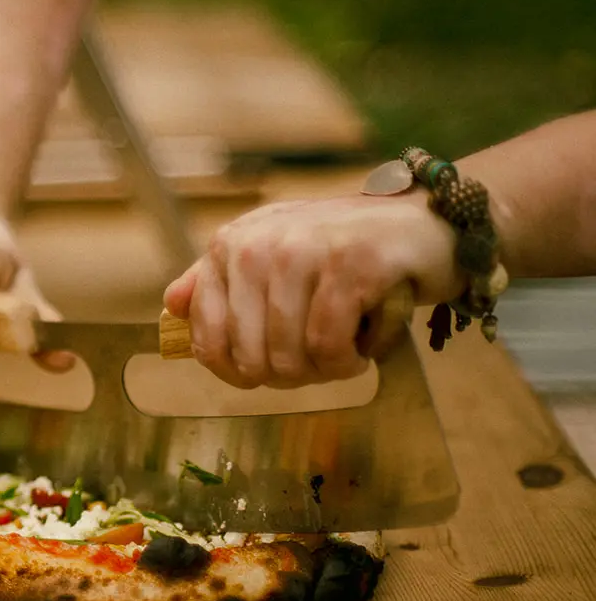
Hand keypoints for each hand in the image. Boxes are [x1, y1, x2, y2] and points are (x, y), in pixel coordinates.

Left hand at [162, 195, 460, 388]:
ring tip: (343, 355)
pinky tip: (362, 352)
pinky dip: (347, 362)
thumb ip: (221, 282)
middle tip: (318, 365)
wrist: (429, 225)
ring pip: (290, 355)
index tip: (266, 375)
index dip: (235, 373)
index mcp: (231, 245)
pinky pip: (329, 345)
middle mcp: (259, 243)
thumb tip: (172, 303)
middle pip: (251, 355)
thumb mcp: (274, 259)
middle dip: (287, 375)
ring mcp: (305, 250)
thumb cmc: (345, 254)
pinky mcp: (353, 263)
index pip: (207, 338)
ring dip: (322, 372)